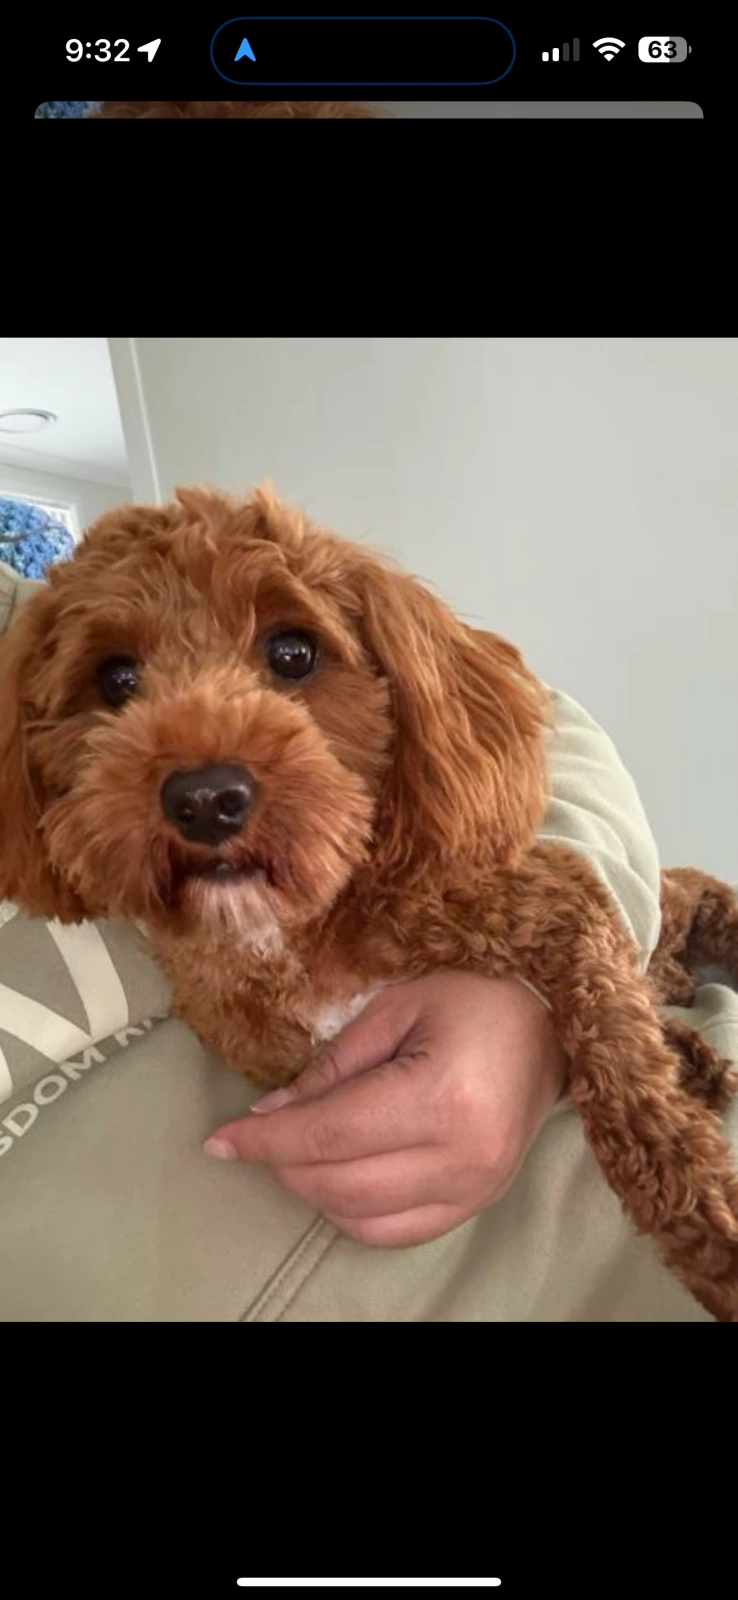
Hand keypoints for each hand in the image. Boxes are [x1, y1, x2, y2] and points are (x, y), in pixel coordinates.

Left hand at [203, 970, 566, 1246]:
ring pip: (363, 1218)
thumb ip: (332, 1066)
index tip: (218, 1140)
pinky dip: (355, 1212)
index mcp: (441, 1097)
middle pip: (340, 1183)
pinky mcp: (480, 1202)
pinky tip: (338, 1176)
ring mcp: (477, 1188)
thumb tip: (268, 1113)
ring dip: (315, 1190)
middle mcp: (463, 1155)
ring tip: (299, 1148)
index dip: (266, 1140)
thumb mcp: (395, 1008)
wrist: (550, 1020)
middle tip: (256, 1134)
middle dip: (283, 1163)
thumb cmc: (473, 994)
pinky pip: (399, 1231)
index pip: (330, 1134)